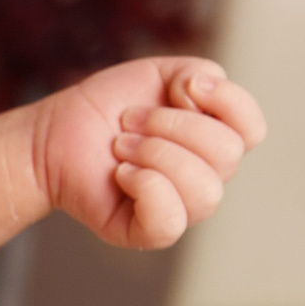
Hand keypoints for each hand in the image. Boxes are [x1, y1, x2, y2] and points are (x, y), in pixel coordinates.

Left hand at [34, 56, 265, 248]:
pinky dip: (145, 186)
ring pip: (205, 189)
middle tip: (129, 121)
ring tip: (120, 146)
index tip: (181, 87)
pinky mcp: (149, 232)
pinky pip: (171, 220)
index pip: (252, 130)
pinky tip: (120, 173)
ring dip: (154, 153)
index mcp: (215, 141)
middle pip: (228, 155)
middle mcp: (206, 177)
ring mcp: (181, 208)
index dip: (227, 102)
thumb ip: (202, 73)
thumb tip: (207, 92)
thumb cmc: (107, 107)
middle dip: (172, 126)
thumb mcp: (160, 73)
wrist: (51, 134)